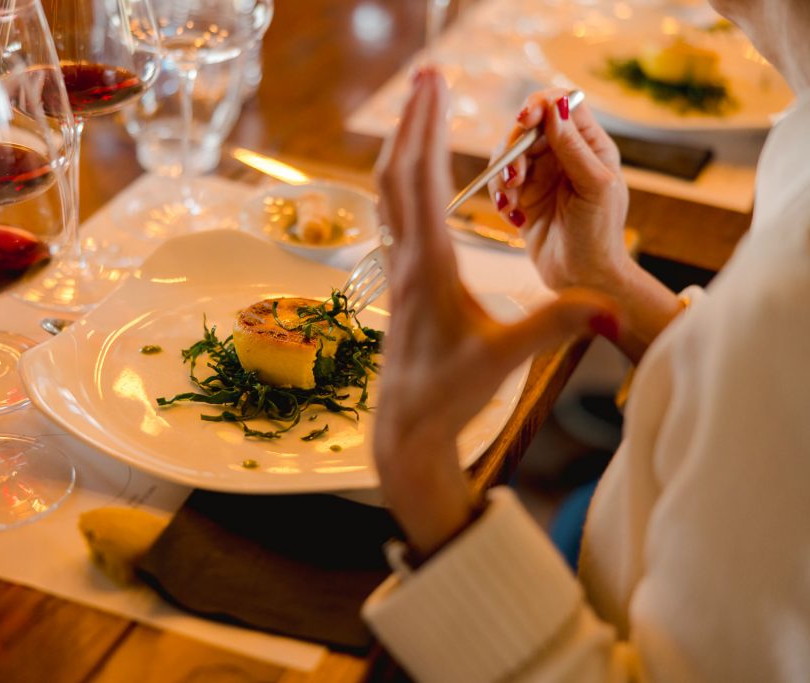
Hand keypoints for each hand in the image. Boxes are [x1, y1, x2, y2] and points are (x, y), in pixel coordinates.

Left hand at [373, 70, 616, 556]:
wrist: (407, 426)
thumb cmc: (448, 393)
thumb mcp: (504, 359)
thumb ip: (554, 327)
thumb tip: (608, 307)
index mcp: (429, 265)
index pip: (423, 181)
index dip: (428, 128)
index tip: (434, 86)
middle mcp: (406, 258)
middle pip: (397, 173)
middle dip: (412, 120)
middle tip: (426, 75)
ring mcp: (398, 268)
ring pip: (388, 193)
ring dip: (403, 145)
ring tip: (418, 109)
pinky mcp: (401, 281)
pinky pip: (393, 215)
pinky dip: (401, 179)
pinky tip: (410, 174)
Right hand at [488, 90, 630, 294]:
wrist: (582, 277)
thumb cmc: (598, 234)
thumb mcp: (593, 186)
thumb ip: (573, 147)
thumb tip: (556, 106)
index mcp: (590, 145)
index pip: (561, 106)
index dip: (540, 106)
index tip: (524, 120)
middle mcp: (563, 154)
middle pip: (526, 128)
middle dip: (514, 150)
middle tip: (514, 178)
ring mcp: (540, 175)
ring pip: (507, 154)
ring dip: (503, 177)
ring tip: (511, 203)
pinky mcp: (520, 196)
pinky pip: (498, 182)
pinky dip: (500, 197)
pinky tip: (514, 217)